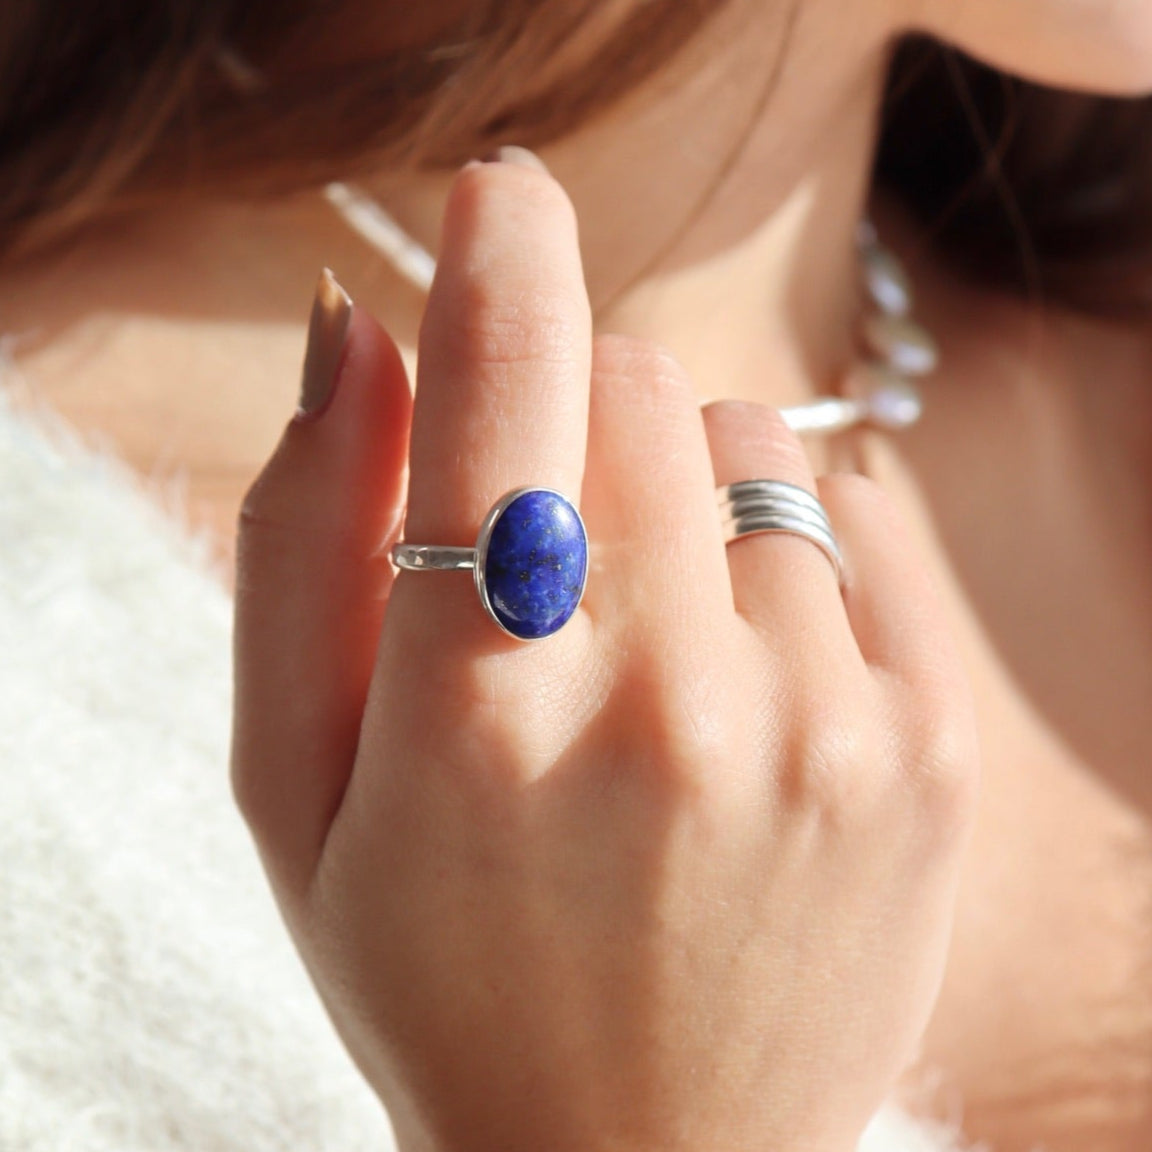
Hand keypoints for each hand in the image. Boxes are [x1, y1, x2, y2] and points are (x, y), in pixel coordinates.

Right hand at [231, 154, 979, 1151]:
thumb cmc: (436, 973)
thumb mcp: (296, 791)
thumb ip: (298, 542)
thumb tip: (353, 330)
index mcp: (477, 711)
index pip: (500, 382)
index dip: (497, 248)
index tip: (497, 191)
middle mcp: (664, 705)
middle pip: (633, 383)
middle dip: (570, 410)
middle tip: (544, 530)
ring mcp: (821, 728)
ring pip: (746, 439)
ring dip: (675, 483)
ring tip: (642, 631)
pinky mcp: (925, 752)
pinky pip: (855, 517)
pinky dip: (780, 539)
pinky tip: (739, 653)